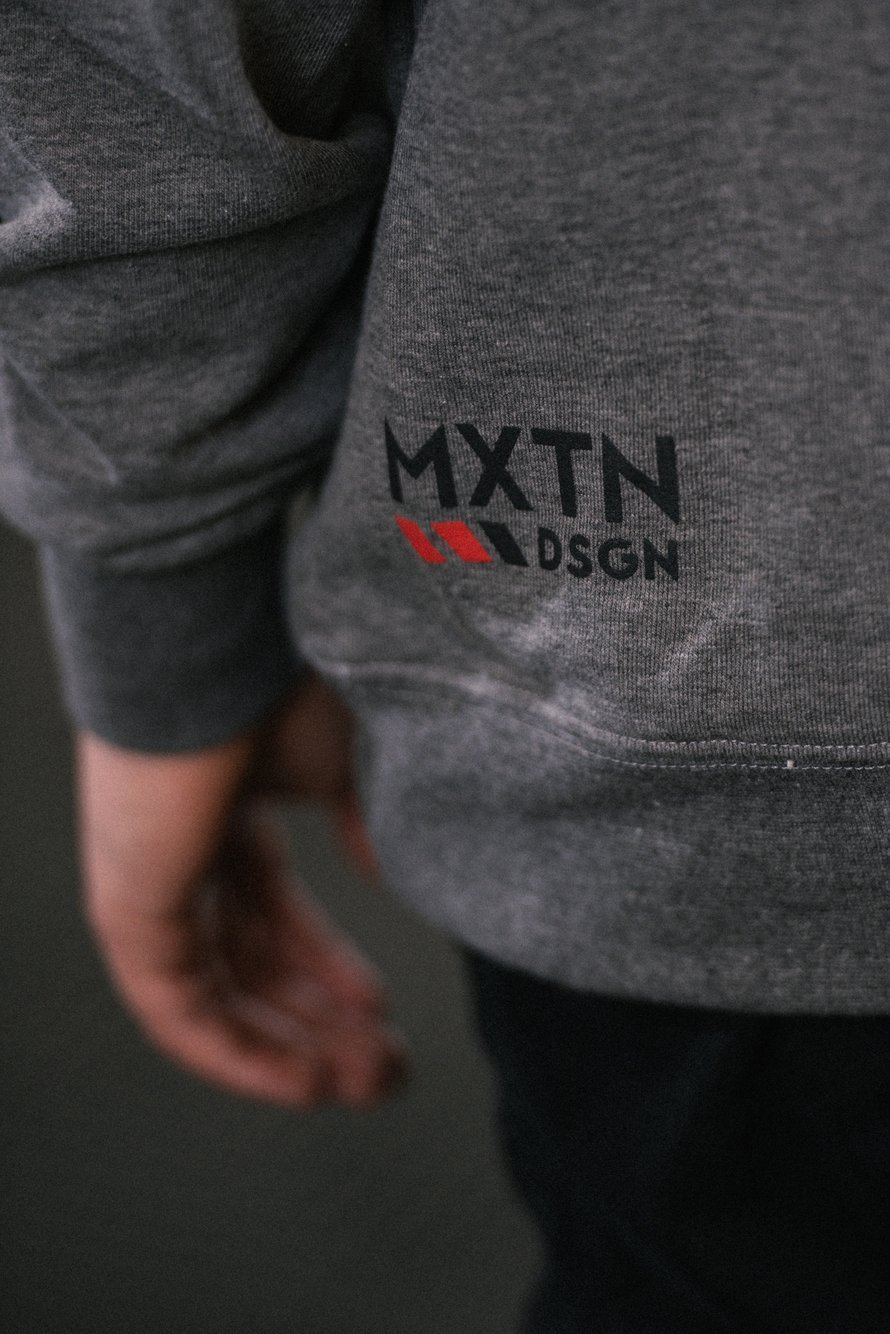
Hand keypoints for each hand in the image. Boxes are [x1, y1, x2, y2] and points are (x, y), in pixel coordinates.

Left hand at [77, 675, 407, 1107]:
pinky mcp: (127, 908)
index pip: (273, 920)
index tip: (386, 1014)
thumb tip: (391, 874)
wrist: (221, 634)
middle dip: (321, 1023)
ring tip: (364, 1088)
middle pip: (248, 967)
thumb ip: (363, 828)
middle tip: (388, 1073)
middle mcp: (180, 859)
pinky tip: (307, 1084)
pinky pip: (177, 1012)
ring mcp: (147, 886)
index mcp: (225, 821)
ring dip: (293, 1050)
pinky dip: (241, 1055)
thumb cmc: (279, 682)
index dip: (331, 973)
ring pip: (218, 999)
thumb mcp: (341, 768)